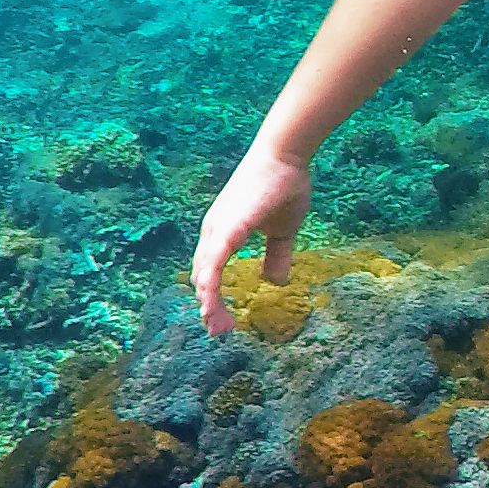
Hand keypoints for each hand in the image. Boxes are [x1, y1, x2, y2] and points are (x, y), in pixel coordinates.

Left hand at [190, 142, 311, 333]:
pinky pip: (214, 259)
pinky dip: (210, 280)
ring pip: (205, 272)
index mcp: (224, 233)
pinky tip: (209, 299)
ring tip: (216, 326)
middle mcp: (214, 231)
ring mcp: (218, 227)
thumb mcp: (283, 230)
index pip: (211, 272)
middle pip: (203, 276)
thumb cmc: (283, 185)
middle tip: (219, 332)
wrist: (285, 155)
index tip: (225, 323)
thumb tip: (275, 281)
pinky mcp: (228, 225)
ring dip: (208, 301)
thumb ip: (277, 255)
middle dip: (210, 307)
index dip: (215, 298)